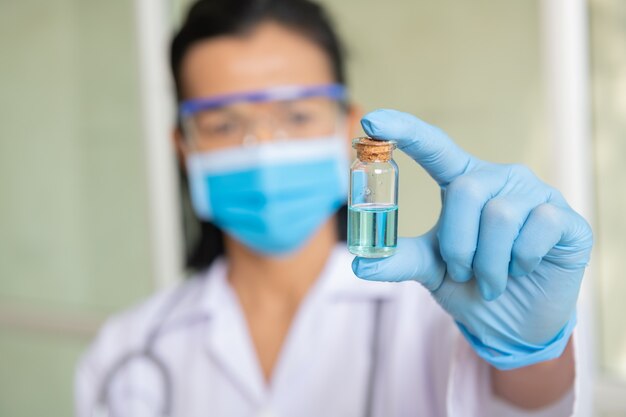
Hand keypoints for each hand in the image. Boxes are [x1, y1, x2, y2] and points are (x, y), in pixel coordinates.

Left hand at [352, 109, 592, 368]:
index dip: (405, 130)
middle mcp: (500, 179)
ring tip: (490, 281)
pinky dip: (522, 261)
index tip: (372, 122)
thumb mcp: (430, 269)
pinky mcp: (566, 218)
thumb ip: (400, 259)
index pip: (435, 146)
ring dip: (488, 262)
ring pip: (500, 215)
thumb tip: (360, 264)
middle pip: (467, 191)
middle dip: (458, 244)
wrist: (514, 321)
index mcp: (464, 182)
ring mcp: (536, 195)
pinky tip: (523, 271)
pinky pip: (539, 228)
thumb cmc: (469, 284)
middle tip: (464, 273)